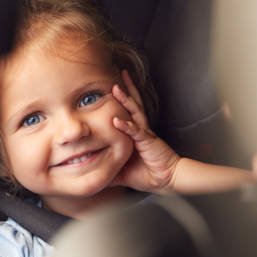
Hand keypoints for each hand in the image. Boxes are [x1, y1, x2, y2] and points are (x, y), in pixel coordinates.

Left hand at [110, 70, 179, 191]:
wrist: (167, 180)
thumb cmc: (147, 174)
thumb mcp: (122, 170)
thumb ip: (107, 167)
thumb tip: (89, 171)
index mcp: (136, 132)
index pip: (127, 111)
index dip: (121, 99)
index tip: (109, 87)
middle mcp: (141, 129)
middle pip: (133, 104)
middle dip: (125, 89)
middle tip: (116, 75)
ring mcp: (145, 133)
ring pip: (135, 112)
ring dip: (125, 100)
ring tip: (116, 88)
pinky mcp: (148, 142)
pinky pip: (137, 132)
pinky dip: (127, 126)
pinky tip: (117, 120)